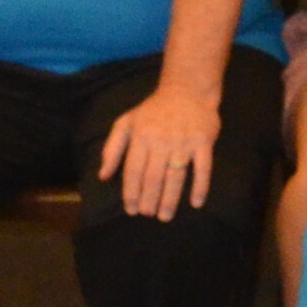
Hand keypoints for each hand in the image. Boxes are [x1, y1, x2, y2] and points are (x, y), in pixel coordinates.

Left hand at [99, 84, 221, 218]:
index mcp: (141, 137)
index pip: (133, 171)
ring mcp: (184, 142)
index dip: (131, 193)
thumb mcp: (126, 123)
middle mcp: (161, 141)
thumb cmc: (153, 110)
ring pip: (175, 176)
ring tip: (165, 216)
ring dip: (170, 199)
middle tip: (148, 214)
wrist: (187, 89)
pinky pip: (203, 167)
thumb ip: (112, 148)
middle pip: (153, 177)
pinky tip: (196, 202)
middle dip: (149, 200)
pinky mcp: (203, 141)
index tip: (131, 210)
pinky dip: (200, 186)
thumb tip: (103, 176)